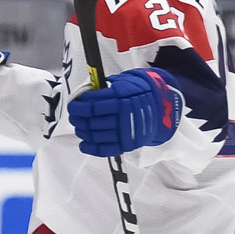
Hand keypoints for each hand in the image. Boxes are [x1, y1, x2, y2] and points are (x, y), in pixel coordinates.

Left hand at [68, 67, 182, 157]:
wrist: (160, 108)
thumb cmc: (138, 94)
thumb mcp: (123, 84)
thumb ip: (104, 89)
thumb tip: (82, 95)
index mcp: (122, 99)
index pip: (93, 105)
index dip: (79, 106)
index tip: (74, 104)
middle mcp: (123, 116)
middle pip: (91, 121)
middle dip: (77, 118)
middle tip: (73, 115)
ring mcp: (125, 132)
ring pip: (95, 135)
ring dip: (81, 131)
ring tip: (78, 126)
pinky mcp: (126, 144)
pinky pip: (105, 150)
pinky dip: (91, 148)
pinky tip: (84, 143)